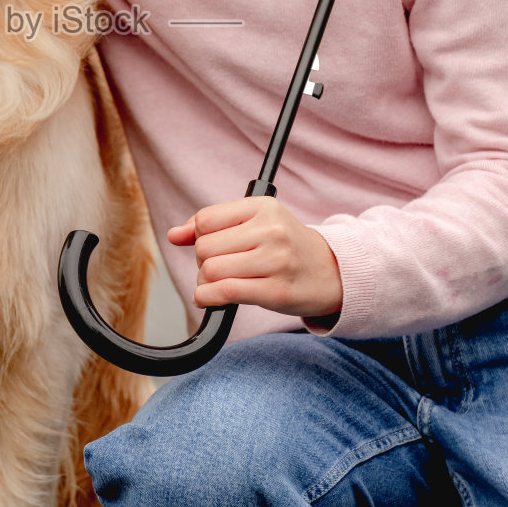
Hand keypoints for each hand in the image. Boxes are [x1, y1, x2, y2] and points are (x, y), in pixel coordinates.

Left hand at [166, 197, 341, 318]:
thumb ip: (213, 225)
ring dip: (205, 283)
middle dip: (203, 263)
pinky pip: (225, 292)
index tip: (211, 247)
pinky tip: (211, 298)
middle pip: (205, 247)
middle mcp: (271, 230)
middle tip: (220, 269)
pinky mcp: (276, 291)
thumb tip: (174, 235)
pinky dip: (208, 298)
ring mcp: (275, 260)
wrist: (333, 272)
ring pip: (211, 270)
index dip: (198, 237)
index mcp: (264, 208)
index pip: (206, 220)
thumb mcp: (257, 223)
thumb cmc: (288, 248)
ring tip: (221, 284)